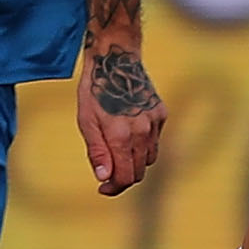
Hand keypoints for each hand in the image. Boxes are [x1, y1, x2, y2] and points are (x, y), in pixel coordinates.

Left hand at [76, 41, 163, 196]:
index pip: (124, 177)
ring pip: (149, 159)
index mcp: (120, 135)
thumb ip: (97, 152)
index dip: (113, 188)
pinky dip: (143, 146)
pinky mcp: (161, 114)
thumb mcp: (86, 121)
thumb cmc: (95, 91)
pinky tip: (129, 135)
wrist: (116, 60)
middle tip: (107, 176)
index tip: (103, 188)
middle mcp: (141, 132)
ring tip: (118, 154)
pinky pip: (154, 141)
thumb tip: (104, 178)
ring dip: (134, 164)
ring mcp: (154, 123)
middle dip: (122, 179)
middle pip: (138, 172)